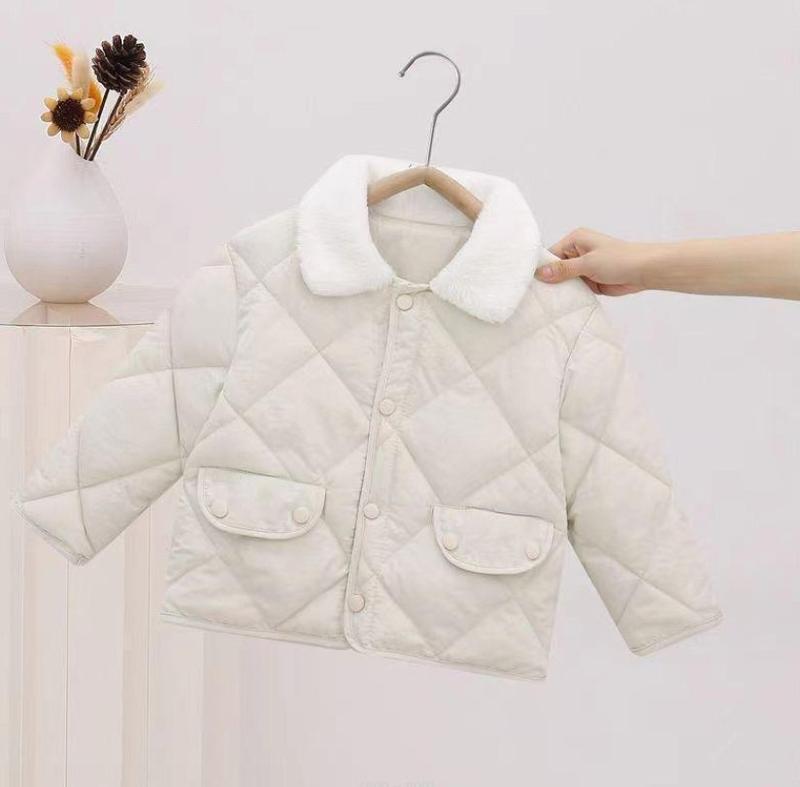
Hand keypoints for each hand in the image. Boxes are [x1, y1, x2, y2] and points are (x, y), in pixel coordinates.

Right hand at [535, 228, 654, 295]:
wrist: (645, 271)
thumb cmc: (619, 259)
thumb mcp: (588, 263)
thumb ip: (563, 269)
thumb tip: (540, 273)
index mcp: (575, 240)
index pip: (551, 254)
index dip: (541, 268)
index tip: (530, 283)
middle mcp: (577, 252)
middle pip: (555, 268)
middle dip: (550, 281)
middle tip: (536, 296)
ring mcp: (583, 267)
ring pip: (564, 280)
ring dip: (560, 290)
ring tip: (545, 303)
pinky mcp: (589, 280)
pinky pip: (574, 289)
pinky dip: (570, 295)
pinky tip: (560, 305)